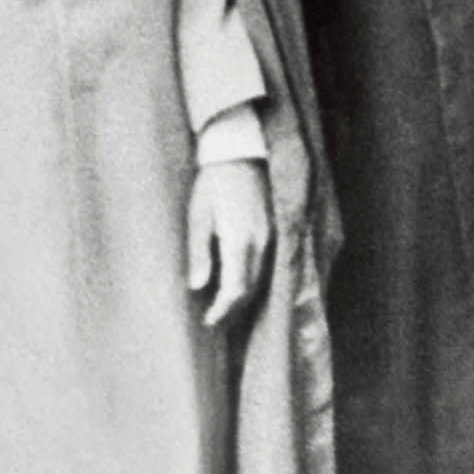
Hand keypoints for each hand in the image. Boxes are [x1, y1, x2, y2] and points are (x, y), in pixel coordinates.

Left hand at [187, 158, 273, 327]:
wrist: (240, 153)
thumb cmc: (213, 184)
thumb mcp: (198, 217)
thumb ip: (199, 253)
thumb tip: (197, 286)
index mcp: (240, 240)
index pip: (236, 288)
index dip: (223, 309)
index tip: (209, 320)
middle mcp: (262, 241)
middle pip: (252, 287)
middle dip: (233, 306)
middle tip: (214, 317)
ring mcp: (273, 234)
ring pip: (262, 276)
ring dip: (244, 292)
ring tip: (225, 302)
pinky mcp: (277, 228)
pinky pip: (268, 261)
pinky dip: (254, 276)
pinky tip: (241, 277)